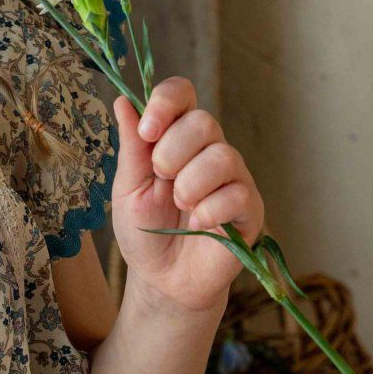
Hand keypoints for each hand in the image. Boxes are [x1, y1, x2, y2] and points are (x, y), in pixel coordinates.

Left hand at [109, 77, 264, 314]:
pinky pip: (237, 193)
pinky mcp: (250, 208)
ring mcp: (233, 177)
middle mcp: (208, 149)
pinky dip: (209, 210)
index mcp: (176, 137)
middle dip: (172, 153)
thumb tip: (123, 100)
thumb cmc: (144, 230)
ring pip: (223, 156)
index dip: (166, 102)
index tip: (147, 130)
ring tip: (179, 207)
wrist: (162, 280)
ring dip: (190, 185)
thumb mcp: (128, 187)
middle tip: (161, 180)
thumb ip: (130, 146)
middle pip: (204, 122)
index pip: (182, 94)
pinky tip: (197, 225)